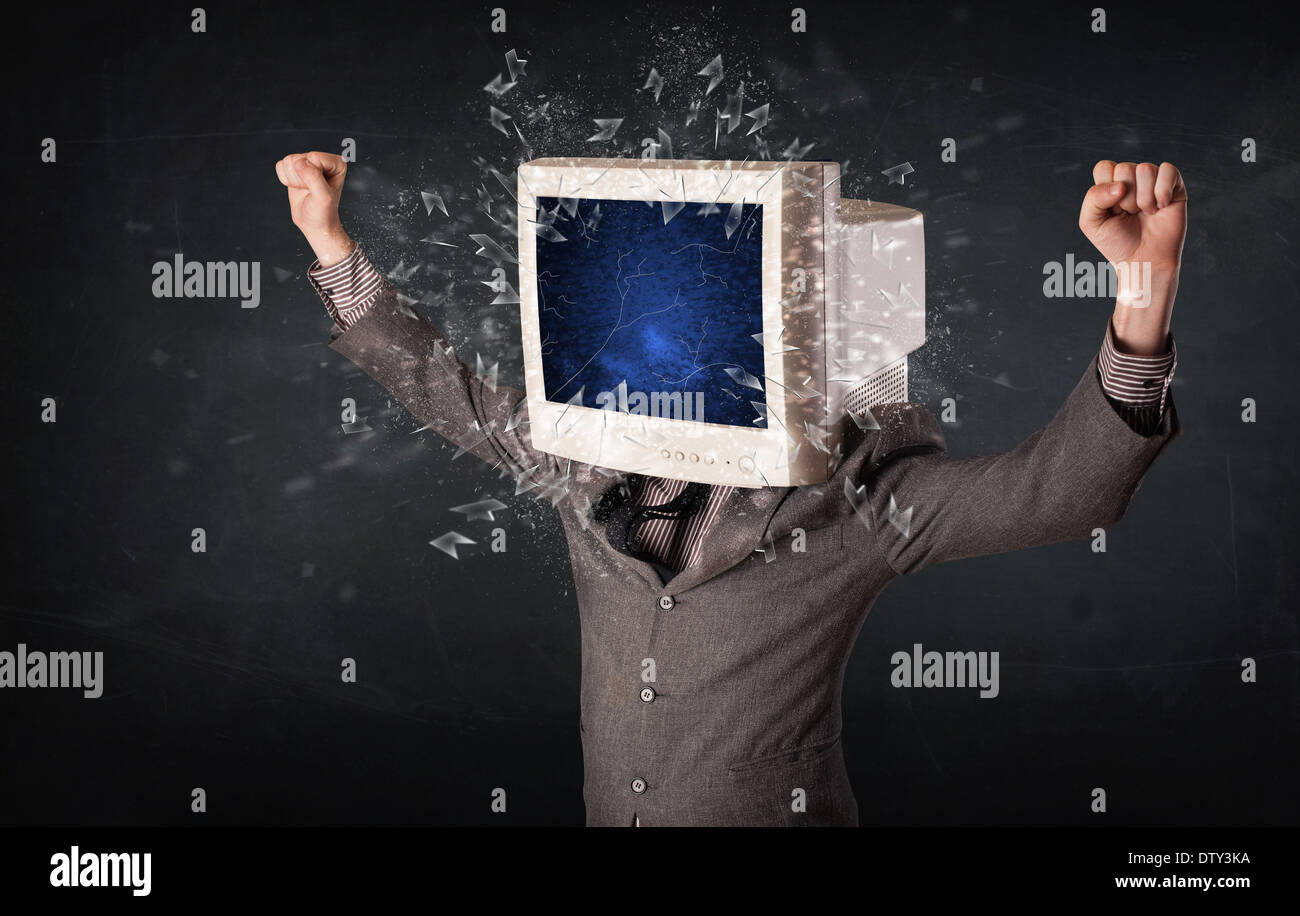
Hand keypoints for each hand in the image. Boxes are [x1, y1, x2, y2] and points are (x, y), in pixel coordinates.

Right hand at [275, 151, 354, 266]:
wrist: (314, 225)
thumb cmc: (323, 213)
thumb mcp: (323, 198)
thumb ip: (313, 178)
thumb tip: (299, 162)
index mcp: (337, 163)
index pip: (314, 157)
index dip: (311, 175)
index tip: (318, 189)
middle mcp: (323, 160)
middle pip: (298, 158)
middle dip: (300, 178)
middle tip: (310, 191)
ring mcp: (308, 163)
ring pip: (288, 161)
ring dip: (293, 179)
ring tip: (305, 190)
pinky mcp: (296, 168)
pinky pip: (281, 166)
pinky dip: (286, 180)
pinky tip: (297, 188)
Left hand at [1078, 160, 1187, 354]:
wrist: (1143, 268)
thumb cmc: (1115, 248)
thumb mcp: (1091, 224)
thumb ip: (1094, 198)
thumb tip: (1120, 186)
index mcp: (1112, 186)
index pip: (1104, 167)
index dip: (1105, 191)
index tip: (1111, 214)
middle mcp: (1134, 182)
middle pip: (1123, 168)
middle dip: (1122, 198)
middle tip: (1128, 218)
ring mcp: (1156, 185)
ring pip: (1145, 169)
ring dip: (1142, 198)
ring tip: (1144, 216)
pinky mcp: (1177, 190)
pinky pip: (1169, 169)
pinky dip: (1162, 190)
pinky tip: (1160, 208)